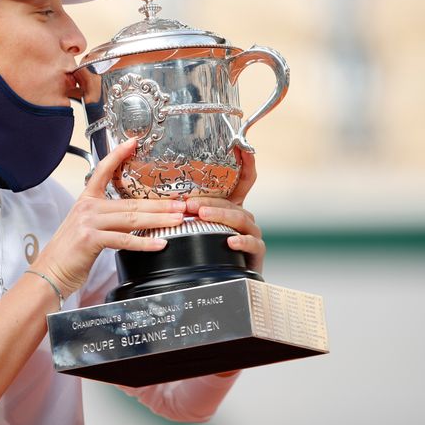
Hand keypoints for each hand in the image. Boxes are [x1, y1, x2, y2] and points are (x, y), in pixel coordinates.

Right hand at [34, 139, 185, 296]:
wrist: (51, 271)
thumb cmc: (70, 252)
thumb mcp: (87, 227)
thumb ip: (107, 219)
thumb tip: (134, 218)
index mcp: (86, 200)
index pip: (104, 171)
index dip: (118, 155)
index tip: (133, 143)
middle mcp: (87, 208)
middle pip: (130, 202)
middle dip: (159, 204)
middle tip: (180, 205)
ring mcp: (88, 222)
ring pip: (131, 218)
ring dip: (158, 220)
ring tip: (176, 220)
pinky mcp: (90, 239)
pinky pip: (123, 240)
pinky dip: (144, 243)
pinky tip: (160, 243)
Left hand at [185, 149, 264, 273]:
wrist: (225, 278)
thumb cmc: (207, 248)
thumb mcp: (198, 224)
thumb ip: (190, 209)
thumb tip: (167, 195)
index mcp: (232, 205)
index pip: (243, 180)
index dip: (246, 162)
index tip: (242, 146)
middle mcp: (244, 216)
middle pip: (232, 202)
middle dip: (210, 200)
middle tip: (189, 203)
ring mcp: (252, 233)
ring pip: (240, 219)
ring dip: (220, 216)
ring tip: (202, 216)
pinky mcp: (256, 251)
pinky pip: (252, 243)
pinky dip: (241, 242)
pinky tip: (229, 241)